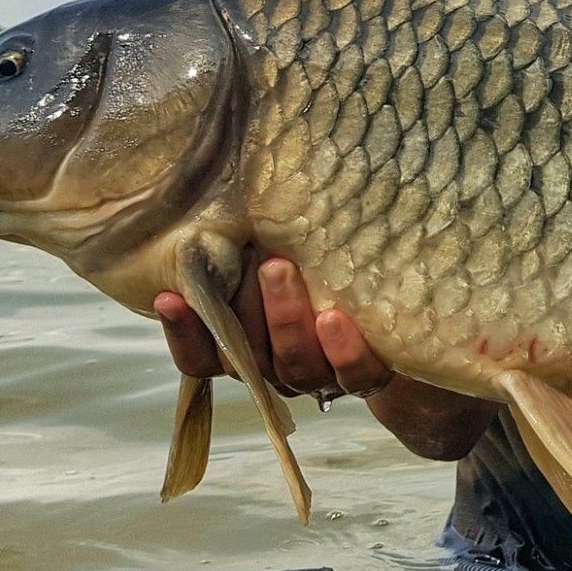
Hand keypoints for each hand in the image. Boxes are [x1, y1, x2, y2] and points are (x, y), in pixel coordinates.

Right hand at [155, 257, 393, 399]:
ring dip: (283, 318)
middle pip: (244, 358)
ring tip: (280, 268)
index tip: (167, 295)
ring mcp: (321, 377)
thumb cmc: (325, 277)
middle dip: (242, 310)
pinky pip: (352, 374)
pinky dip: (341, 349)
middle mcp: (277, 368)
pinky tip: (333, 317)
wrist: (404, 322)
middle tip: (250, 260)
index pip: (201, 357)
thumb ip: (250, 248)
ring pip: (293, 364)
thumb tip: (220, 193)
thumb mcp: (284, 260)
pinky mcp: (367, 376)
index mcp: (248, 349)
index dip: (182, 333)